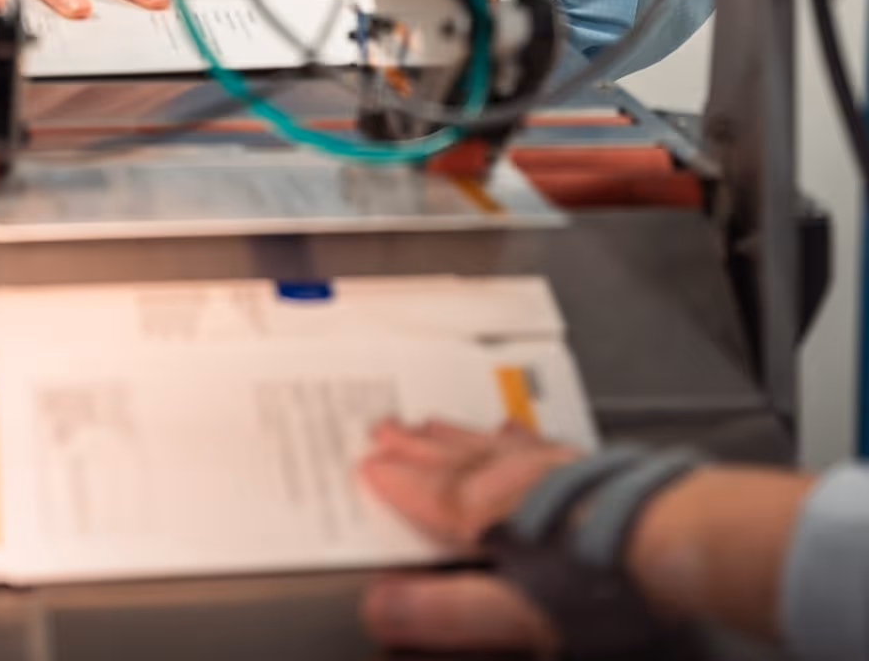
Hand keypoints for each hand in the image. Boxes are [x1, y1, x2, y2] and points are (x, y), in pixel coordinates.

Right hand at [358, 419, 577, 652]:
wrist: (670, 538)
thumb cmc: (595, 582)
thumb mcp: (512, 614)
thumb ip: (443, 610)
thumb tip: (379, 607)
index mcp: (484, 514)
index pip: (426, 494)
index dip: (394, 482)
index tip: (365, 465)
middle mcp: (508, 479)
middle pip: (449, 459)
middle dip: (412, 447)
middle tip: (382, 428)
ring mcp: (545, 466)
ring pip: (483, 443)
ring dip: (450, 434)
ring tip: (428, 422)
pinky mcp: (579, 465)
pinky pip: (528, 439)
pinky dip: (507, 432)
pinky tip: (509, 425)